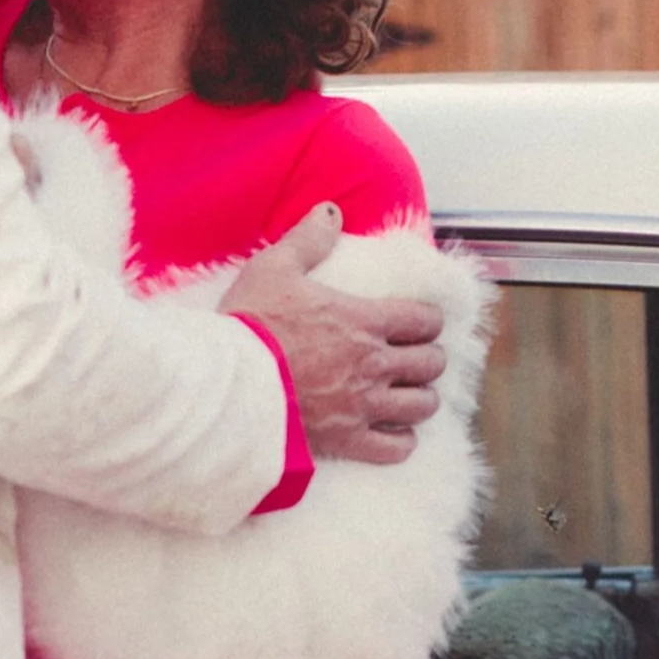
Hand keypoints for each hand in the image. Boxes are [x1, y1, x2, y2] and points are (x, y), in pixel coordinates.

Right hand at [224, 207, 444, 465]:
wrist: (227, 384)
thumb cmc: (250, 324)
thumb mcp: (274, 268)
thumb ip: (309, 239)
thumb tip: (330, 210)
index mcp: (365, 320)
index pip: (425, 320)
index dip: (428, 321)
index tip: (417, 323)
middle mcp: (374, 364)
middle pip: (431, 364)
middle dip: (428, 359)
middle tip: (413, 359)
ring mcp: (364, 405)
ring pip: (423, 406)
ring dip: (420, 399)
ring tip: (407, 395)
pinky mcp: (348, 440)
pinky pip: (396, 448)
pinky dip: (401, 441)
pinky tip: (392, 433)